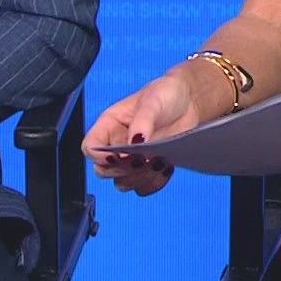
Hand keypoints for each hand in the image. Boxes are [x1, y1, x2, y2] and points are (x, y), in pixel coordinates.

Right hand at [82, 71, 200, 196]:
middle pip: (103, 171)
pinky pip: (143, 187)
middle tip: (143, 161)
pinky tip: (166, 168)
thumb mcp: (152, 102)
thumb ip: (142, 123)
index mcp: (110, 125)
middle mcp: (117, 144)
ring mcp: (132, 158)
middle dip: (122, 171)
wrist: (189, 102)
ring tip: (158, 162)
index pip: (91, 147)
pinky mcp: (149, 168)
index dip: (100, 157)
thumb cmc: (166, 94)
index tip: (119, 156)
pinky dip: (154, 183)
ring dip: (140, 179)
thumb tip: (134, 143)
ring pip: (123, 183)